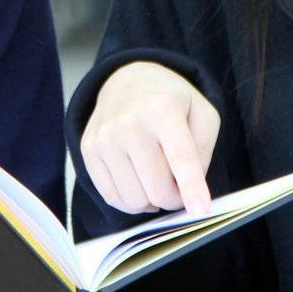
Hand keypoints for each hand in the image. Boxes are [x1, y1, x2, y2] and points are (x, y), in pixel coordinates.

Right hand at [79, 61, 219, 215]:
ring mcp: (104, 138)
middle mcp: (129, 123)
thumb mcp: (202, 113)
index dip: (192, 187)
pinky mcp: (89, 150)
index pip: (180, 157)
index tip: (200, 210)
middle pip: (158, 190)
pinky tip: (138, 181)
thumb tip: (188, 189)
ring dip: (152, 200)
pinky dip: (131, 200)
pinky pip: (112, 198)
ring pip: (135, 200)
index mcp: (163, 109)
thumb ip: (204, 150)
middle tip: (179, 186)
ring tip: (157, 179)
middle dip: (175, 198)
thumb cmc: (170, 102)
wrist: (128, 81)